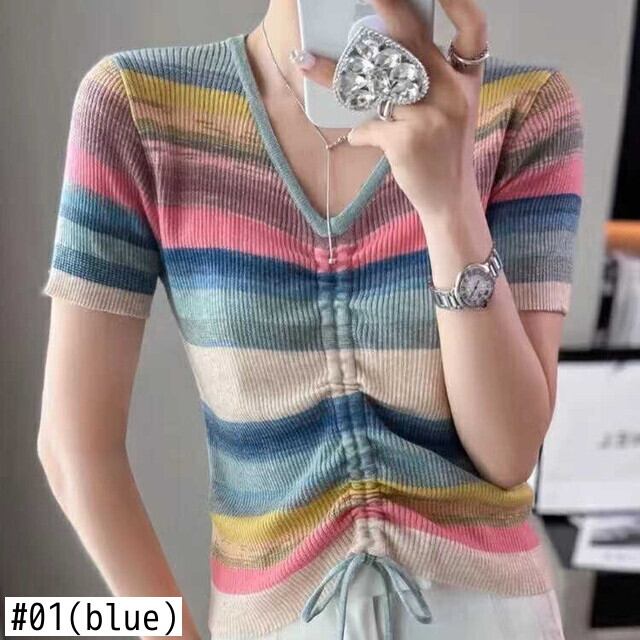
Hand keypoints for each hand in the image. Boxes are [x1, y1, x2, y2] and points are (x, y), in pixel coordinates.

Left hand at [294, 0, 488, 217]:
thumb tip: (382, 53)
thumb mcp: (452, 111)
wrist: (450, 199)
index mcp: (467, 81)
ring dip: (334, 75)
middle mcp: (453, 93)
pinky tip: (359, 139)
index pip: (473, 29)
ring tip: (306, 62)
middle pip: (411, 43)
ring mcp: (431, 115)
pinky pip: (369, 126)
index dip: (459, 1)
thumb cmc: (444, 153)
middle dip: (385, 10)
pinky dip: (360, 134)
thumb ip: (431, 81)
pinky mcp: (407, 140)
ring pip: (374, 83)